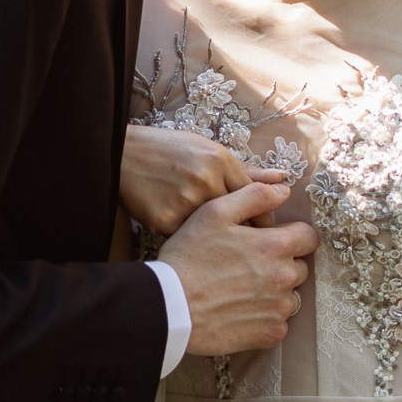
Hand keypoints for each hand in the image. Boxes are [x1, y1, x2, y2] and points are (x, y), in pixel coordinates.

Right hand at [121, 123, 288, 236]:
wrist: (121, 156)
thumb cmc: (168, 151)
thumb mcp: (208, 151)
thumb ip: (245, 171)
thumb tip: (280, 180)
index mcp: (221, 161)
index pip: (257, 198)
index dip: (265, 220)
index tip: (268, 234)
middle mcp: (206, 181)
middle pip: (241, 220)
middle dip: (248, 237)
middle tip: (249, 250)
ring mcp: (184, 201)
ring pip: (216, 235)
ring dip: (222, 246)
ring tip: (220, 249)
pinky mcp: (164, 220)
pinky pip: (188, 240)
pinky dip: (193, 244)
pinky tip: (192, 244)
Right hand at [155, 181, 318, 356]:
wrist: (168, 308)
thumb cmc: (189, 257)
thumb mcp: (215, 212)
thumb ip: (255, 195)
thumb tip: (284, 191)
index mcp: (277, 246)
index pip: (309, 237)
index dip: (290, 235)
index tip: (269, 240)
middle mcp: (285, 278)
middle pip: (300, 266)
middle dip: (282, 263)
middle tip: (249, 265)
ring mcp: (279, 309)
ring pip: (290, 295)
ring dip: (275, 291)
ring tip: (242, 289)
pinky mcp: (270, 334)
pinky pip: (279, 321)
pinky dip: (265, 316)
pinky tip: (240, 310)